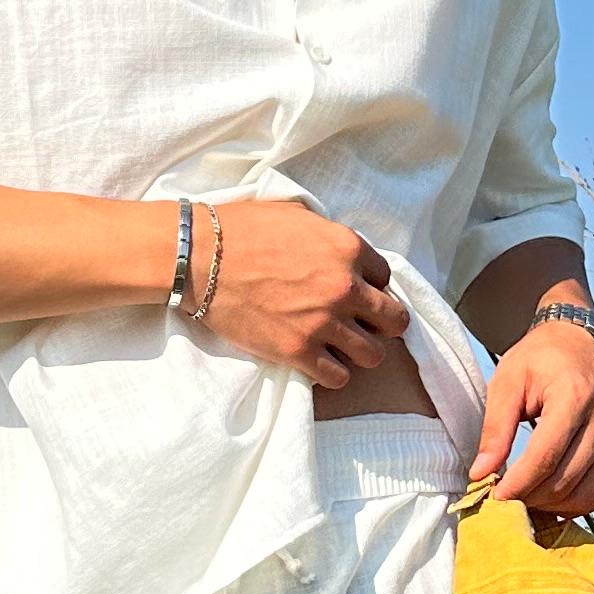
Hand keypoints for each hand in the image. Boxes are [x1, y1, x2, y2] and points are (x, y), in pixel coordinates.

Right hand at [203, 199, 413, 389]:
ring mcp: (322, 322)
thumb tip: (343, 254)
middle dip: (382, 323)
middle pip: (394, 320)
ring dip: (360, 351)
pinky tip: (319, 361)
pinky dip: (333, 372)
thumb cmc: (243, 229)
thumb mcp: (297, 216)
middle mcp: (344, 286)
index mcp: (347, 248)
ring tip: (342, 346)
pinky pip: (339, 377)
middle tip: (363, 324)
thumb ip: (329, 236)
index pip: (386, 277)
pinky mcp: (297, 351)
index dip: (371, 286)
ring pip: (373, 354)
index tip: (356, 291)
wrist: (199, 257)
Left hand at [471, 319, 593, 518]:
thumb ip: (495, 429)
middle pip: (563, 481)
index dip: (516, 485)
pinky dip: (573, 505)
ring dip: (550, 505)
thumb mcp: (507, 382)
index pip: (544, 458)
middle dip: (528, 497)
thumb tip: (481, 474)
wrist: (579, 343)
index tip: (492, 495)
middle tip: (503, 496)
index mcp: (574, 397)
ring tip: (524, 495)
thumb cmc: (540, 359)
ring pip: (583, 495)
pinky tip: (549, 497)